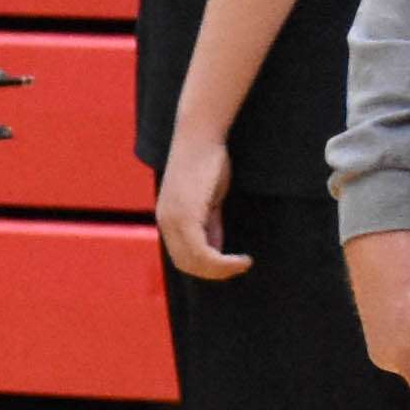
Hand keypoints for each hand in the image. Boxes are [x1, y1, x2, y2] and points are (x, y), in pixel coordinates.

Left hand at [154, 122, 244, 281]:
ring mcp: (173, 220)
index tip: (231, 264)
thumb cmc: (207, 162)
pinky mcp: (185, 216)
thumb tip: (215, 249)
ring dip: (221, 270)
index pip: (182, 257)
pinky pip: (203, 252)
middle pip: (187, 264)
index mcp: (168, 218)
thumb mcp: (209, 199)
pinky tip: (241, 258)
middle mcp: (166, 222)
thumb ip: (209, 224)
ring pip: (195, 262)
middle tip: (240, 267)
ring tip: (243, 263)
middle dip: (215, 273)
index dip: (207, 267)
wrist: (200, 136)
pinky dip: (223, 261)